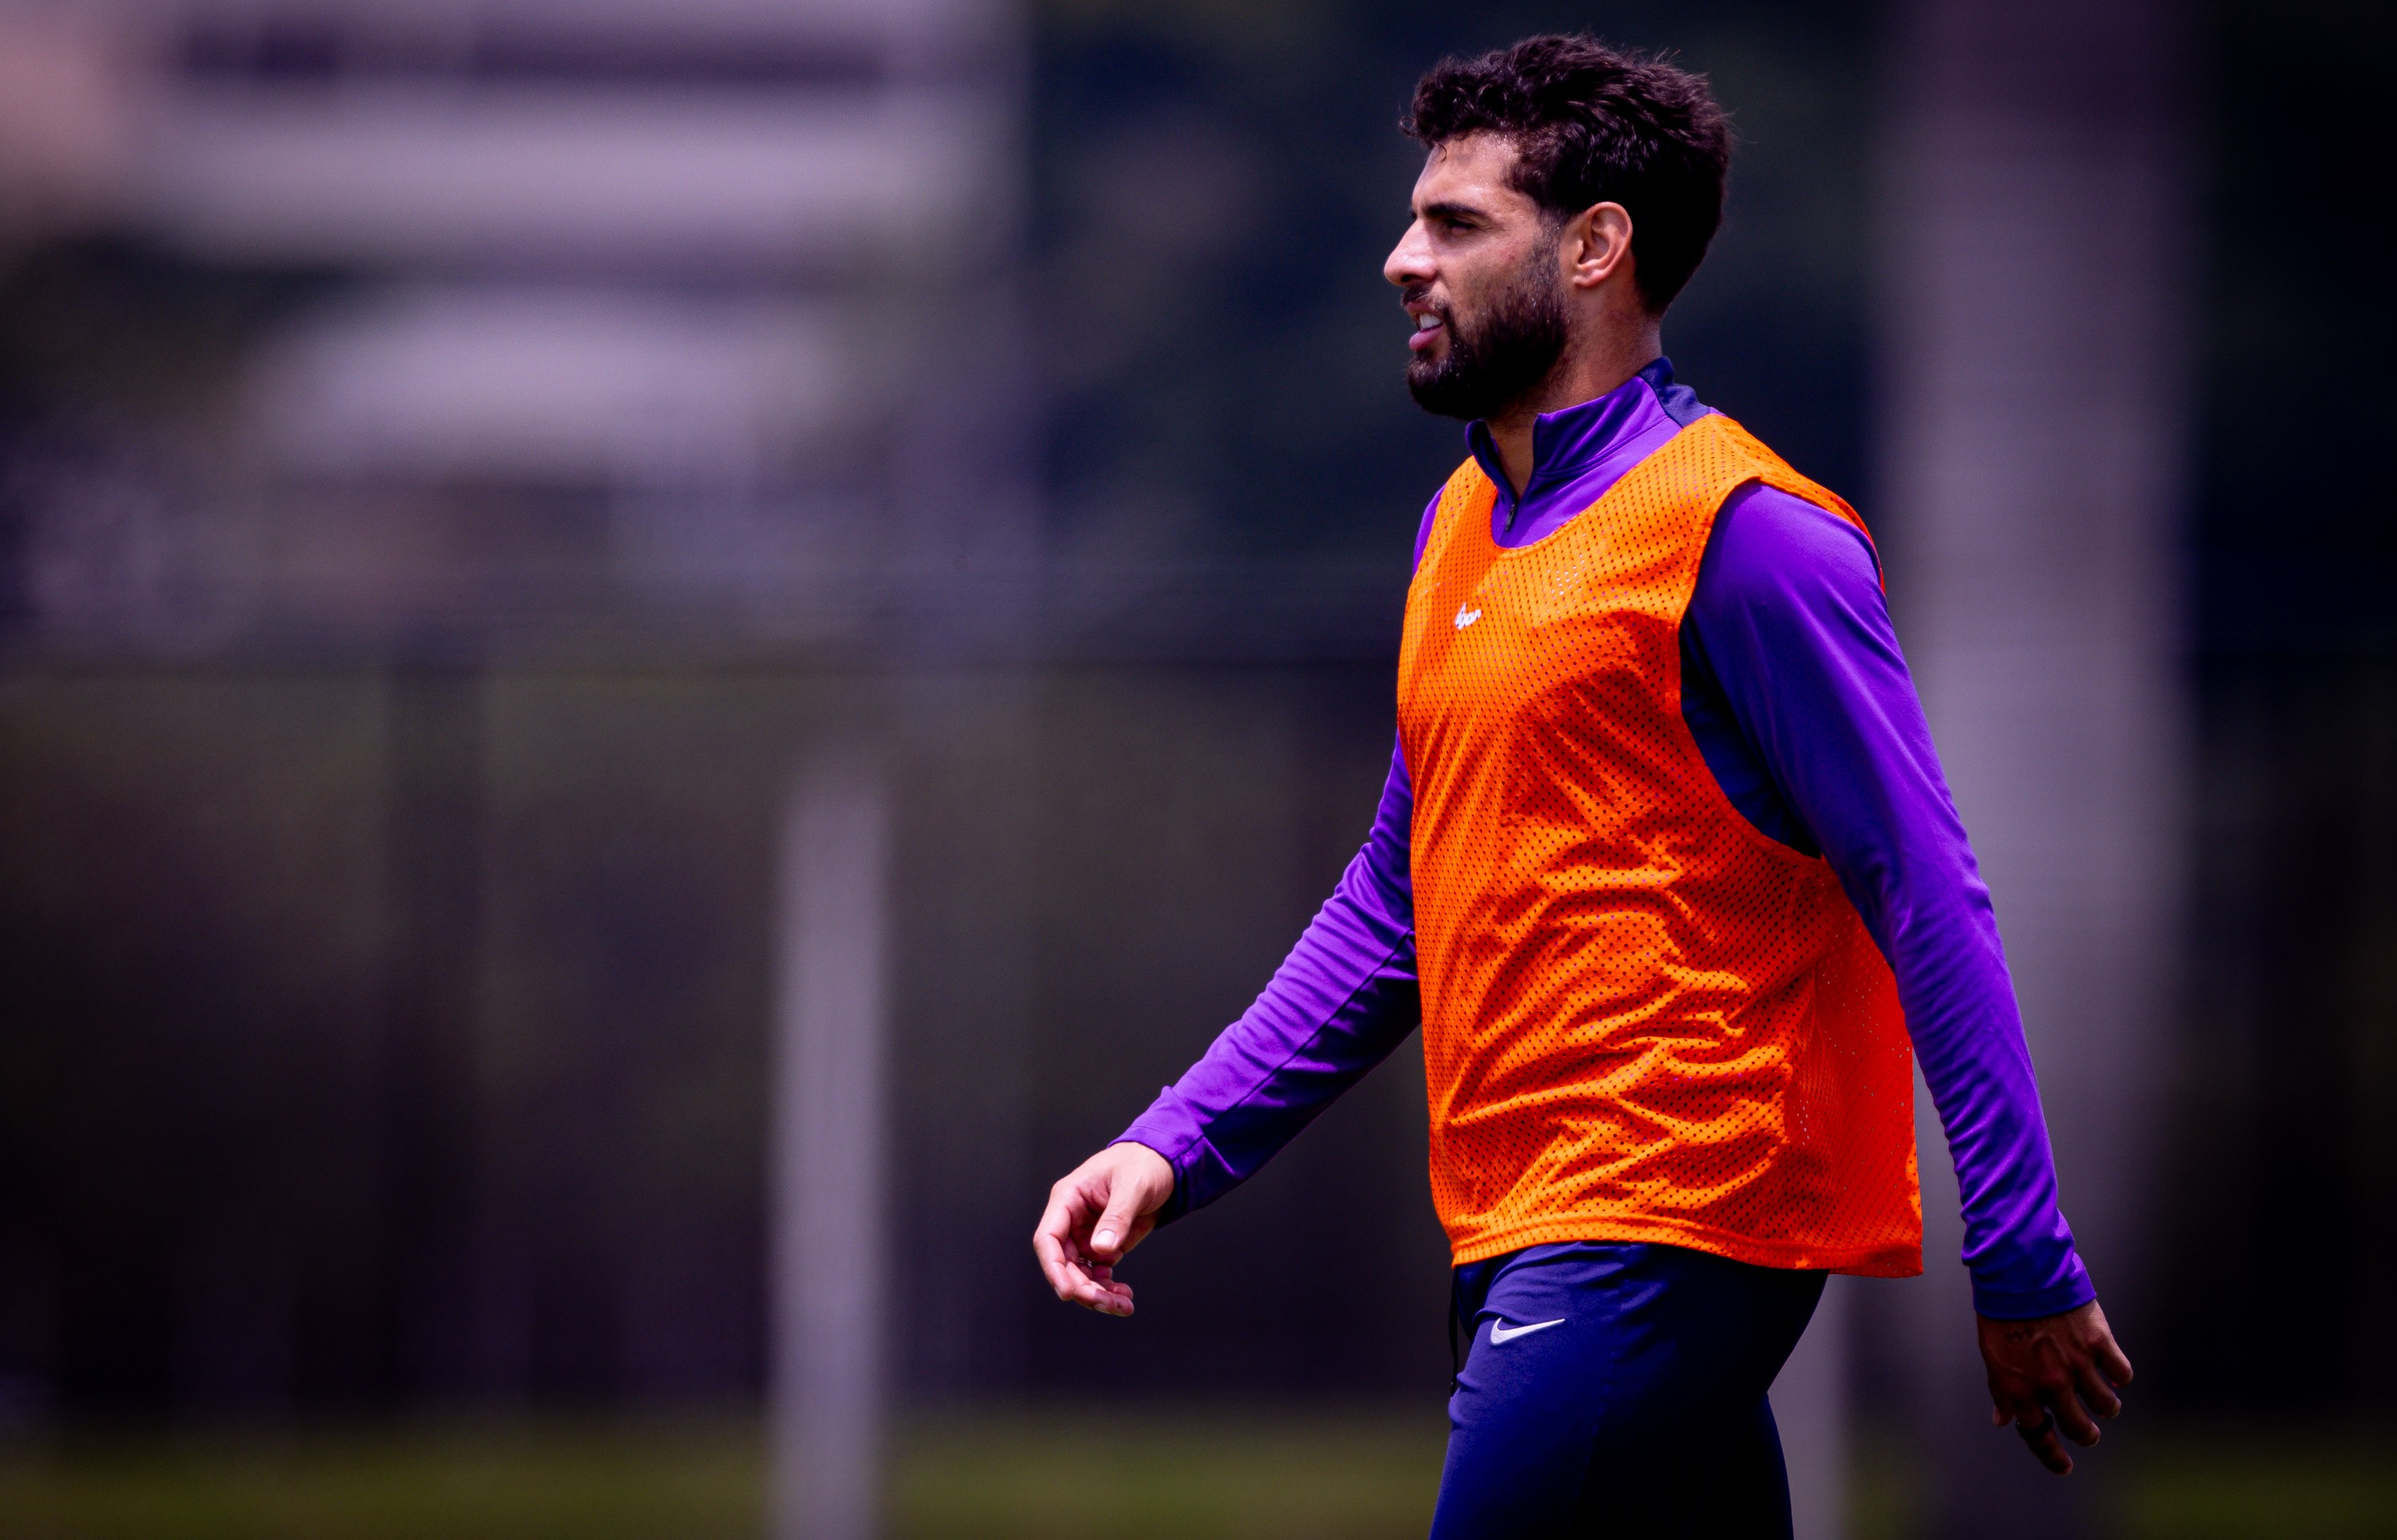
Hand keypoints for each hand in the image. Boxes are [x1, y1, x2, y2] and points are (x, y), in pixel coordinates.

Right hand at [1033, 1142, 1174, 1317]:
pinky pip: (1098, 1275)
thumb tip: (1101, 1249)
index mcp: (1068, 1198)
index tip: (1067, 1292)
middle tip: (1108, 1304)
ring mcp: (1087, 1235)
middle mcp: (1072, 1220)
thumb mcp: (1133, 1185)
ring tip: (1123, 1305)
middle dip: (1083, 1289)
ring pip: (1080, 1275)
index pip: (1048, 1238)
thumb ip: (1117, 1216)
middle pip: (1064, 1265)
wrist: (1165, 1165)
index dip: (1053, 1267)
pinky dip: (1108, 1289)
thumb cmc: (1143, 1163)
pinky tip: (1124, 1295)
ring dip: (1097, 1295)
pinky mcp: (1104, 1246)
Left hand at [1978, 1300, 2133, 1474]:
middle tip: (2087, 1432)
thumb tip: (2003, 1420)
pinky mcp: (2098, 1342)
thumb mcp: (1992, 1355)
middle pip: (2079, 1427)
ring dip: (2106, 1408)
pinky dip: (2119, 1377)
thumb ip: (2001, 1390)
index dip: (2053, 1456)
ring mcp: (2077, 1363)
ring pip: (2106, 1406)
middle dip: (2085, 1435)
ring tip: (2103, 1403)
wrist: (2018, 1273)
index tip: (2064, 1466)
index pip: (2039, 1436)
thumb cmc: (2001, 1313)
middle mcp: (2050, 1382)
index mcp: (2020, 1388)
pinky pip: (2121, 1373)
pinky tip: (2114, 1373)